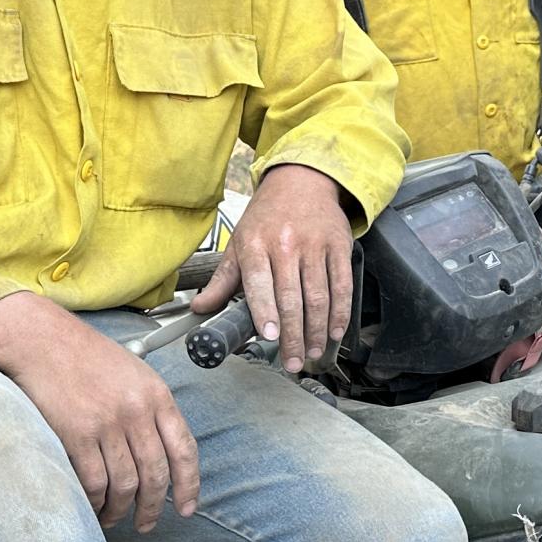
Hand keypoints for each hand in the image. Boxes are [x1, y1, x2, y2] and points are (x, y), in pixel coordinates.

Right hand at [0, 294, 200, 531]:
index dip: (189, 485)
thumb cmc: (85, 356)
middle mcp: (137, 412)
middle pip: (155, 474)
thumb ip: (152, 408)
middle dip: (152, 507)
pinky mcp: (77, 434)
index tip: (187, 508)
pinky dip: (95, 501)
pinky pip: (93, 481)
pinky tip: (93, 506)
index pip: (184, 449)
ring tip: (114, 518)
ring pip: (125, 484)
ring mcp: (108, 424)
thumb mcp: (134, 374)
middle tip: (147, 523)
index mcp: (157, 396)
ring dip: (120, 510)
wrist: (42, 341)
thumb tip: (162, 449)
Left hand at [198, 163, 352, 372]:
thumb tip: (198, 309)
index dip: (266, 312)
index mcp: (256, 244)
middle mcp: (286, 244)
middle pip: (292, 297)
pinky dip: (341, 312)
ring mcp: (315, 245)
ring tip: (312, 352)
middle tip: (292, 361)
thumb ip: (222, 280)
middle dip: (293, 335)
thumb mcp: (239, 243)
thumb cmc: (268, 216)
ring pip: (319, 295)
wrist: (302, 180)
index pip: (260, 283)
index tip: (270, 337)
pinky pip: (342, 284)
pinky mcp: (339, 246)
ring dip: (317, 329)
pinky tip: (335, 331)